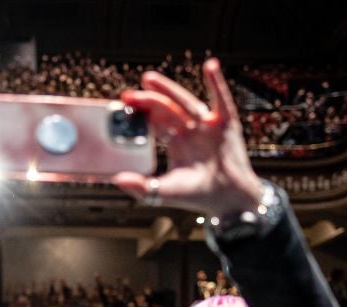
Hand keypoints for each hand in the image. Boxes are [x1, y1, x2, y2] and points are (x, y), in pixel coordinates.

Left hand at [114, 58, 261, 219]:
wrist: (229, 200)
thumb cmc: (199, 196)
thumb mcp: (164, 191)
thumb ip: (141, 186)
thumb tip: (116, 179)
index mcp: (176, 143)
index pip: (155, 122)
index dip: (140, 114)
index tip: (124, 107)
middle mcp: (191, 130)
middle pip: (166, 108)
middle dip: (148, 100)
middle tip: (129, 94)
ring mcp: (208, 125)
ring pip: (185, 101)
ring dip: (168, 88)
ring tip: (149, 79)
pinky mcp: (227, 124)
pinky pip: (221, 99)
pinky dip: (217, 83)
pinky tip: (210, 66)